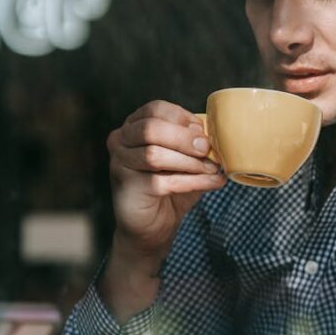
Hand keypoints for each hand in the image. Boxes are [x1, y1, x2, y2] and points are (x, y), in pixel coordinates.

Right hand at [108, 100, 226, 258]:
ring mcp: (120, 164)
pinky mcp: (128, 188)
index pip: (155, 109)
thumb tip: (215, 132)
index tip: (203, 131)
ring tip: (213, 169)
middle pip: (151, 129)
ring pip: (154, 155)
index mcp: (133, 125)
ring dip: (190, 162)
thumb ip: (194, 142)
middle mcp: (120, 141)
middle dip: (184, 138)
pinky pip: (163, 181)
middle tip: (207, 149)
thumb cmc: (169, 184)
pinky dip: (194, 181)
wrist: (152, 225)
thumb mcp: (184, 157)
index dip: (182, 118)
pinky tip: (214, 183)